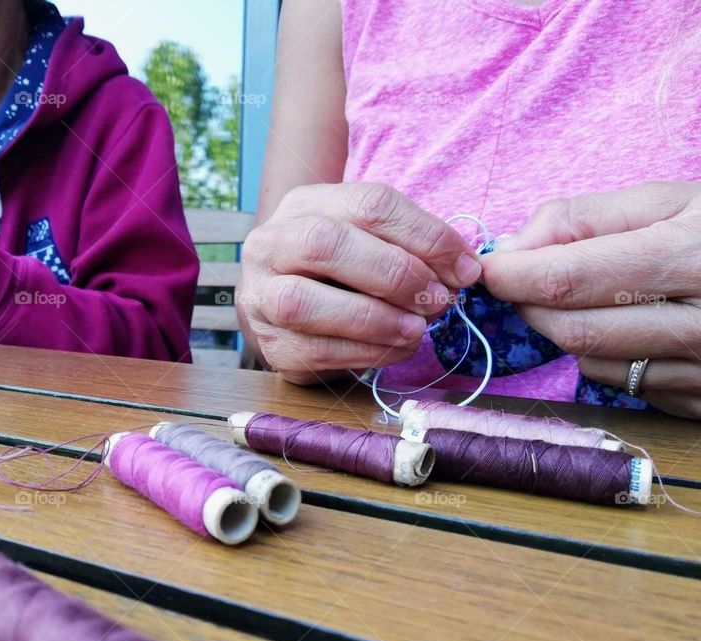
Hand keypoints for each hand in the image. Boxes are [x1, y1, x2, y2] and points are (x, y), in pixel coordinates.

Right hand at [237, 183, 482, 383]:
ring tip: (417, 329)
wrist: (291, 312)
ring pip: (305, 302)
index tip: (465, 268)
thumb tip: (464, 270)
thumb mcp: (373, 241)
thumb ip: (413, 246)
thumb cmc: (344, 272)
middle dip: (393, 273)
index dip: (424, 235)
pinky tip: (396, 348)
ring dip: (374, 318)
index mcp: (304, 205)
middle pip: (325, 243)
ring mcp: (260, 297)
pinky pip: (313, 350)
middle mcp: (270, 245)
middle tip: (438, 299)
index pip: (368, 204)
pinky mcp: (270, 345)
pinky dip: (364, 352)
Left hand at [482, 182, 700, 417]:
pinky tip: (631, 328)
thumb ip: (586, 217)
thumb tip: (515, 248)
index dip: (513, 276)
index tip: (489, 269)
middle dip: (531, 306)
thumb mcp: (672, 200)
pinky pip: (624, 385)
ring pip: (591, 363)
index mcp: (692, 258)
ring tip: (587, 298)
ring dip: (566, 331)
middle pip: (572, 329)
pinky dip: (606, 356)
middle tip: (525, 284)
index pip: (568, 279)